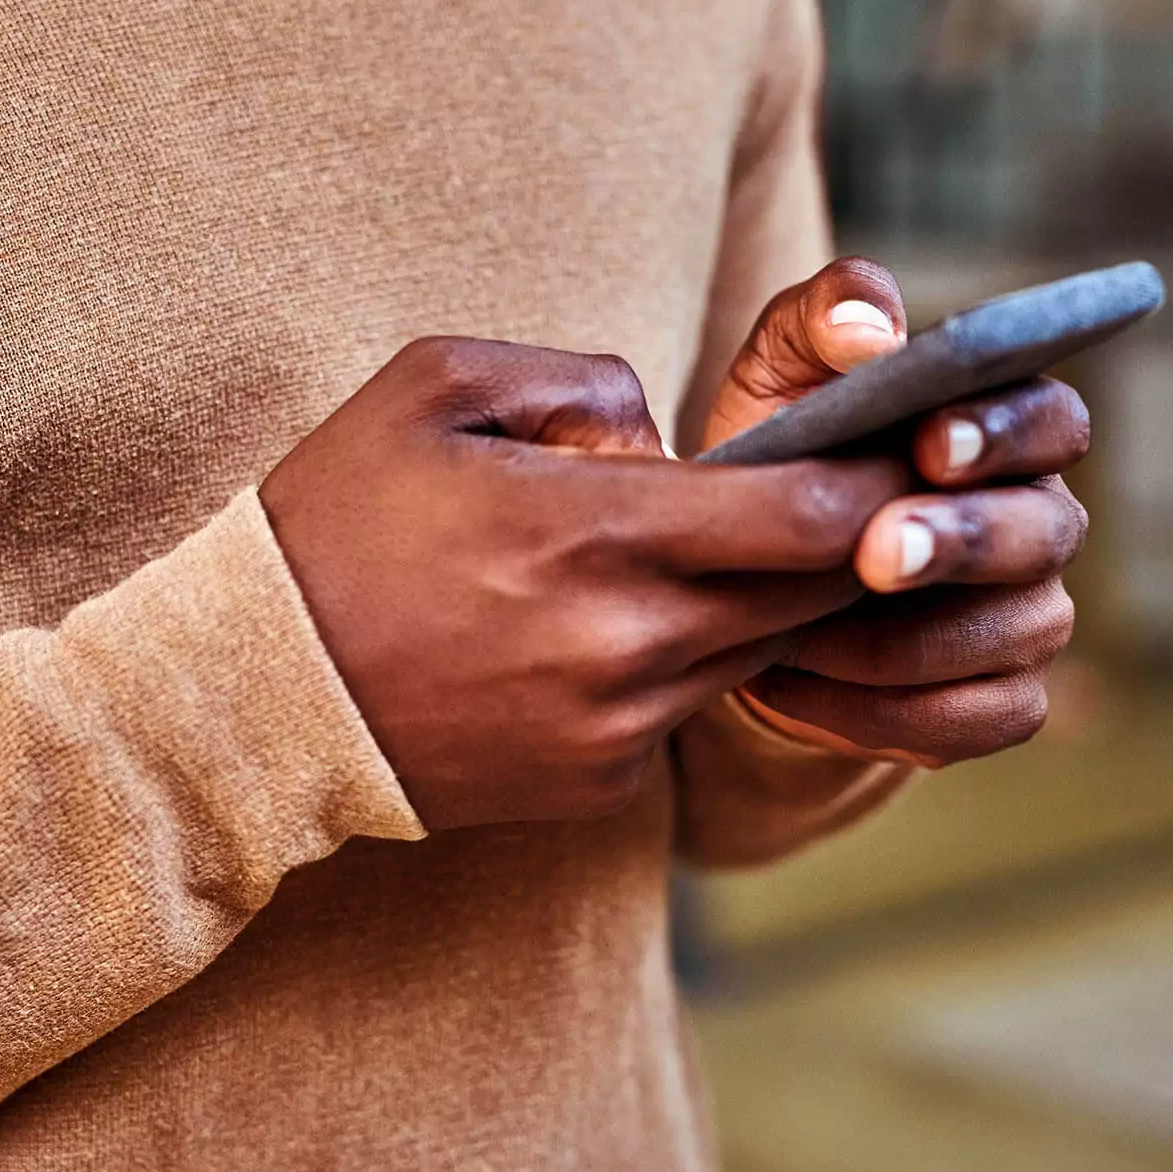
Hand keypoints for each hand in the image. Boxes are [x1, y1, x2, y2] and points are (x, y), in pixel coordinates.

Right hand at [260, 337, 909, 828]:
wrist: (253, 700)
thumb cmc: (334, 525)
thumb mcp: (436, 389)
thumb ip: (579, 383)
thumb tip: (664, 438)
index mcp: (598, 531)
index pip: (806, 513)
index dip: (881, 483)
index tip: (919, 451)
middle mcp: (629, 643)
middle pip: (810, 596)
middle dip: (856, 547)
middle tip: (877, 499)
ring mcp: (619, 730)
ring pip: (754, 655)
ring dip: (770, 604)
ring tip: (752, 552)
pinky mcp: (600, 787)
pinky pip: (683, 713)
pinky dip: (684, 666)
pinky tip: (623, 632)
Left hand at [702, 259, 1090, 768]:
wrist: (747, 571)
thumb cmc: (784, 452)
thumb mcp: (780, 371)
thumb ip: (823, 318)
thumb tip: (872, 331)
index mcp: (1006, 430)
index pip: (1051, 422)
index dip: (1004, 435)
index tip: (932, 445)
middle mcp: (1040, 522)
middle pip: (1043, 533)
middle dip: (958, 542)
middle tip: (876, 554)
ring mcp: (1029, 617)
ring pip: (1010, 635)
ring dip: (900, 640)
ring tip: (792, 632)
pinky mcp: (999, 700)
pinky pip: (970, 720)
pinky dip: (878, 712)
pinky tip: (795, 687)